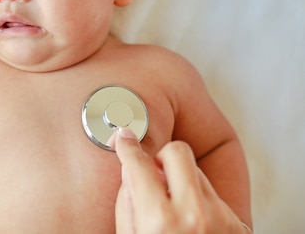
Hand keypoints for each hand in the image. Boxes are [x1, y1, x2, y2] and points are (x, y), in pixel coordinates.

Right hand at [114, 128, 250, 232]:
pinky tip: (193, 227)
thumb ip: (127, 203)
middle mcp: (194, 215)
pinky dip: (200, 204)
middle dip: (161, 157)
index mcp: (159, 221)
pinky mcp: (238, 227)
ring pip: (197, 173)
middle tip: (154, 172)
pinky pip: (215, 197)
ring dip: (182, 183)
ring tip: (174, 210)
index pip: (138, 164)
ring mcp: (221, 220)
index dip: (126, 146)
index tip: (123, 137)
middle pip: (177, 152)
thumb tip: (129, 171)